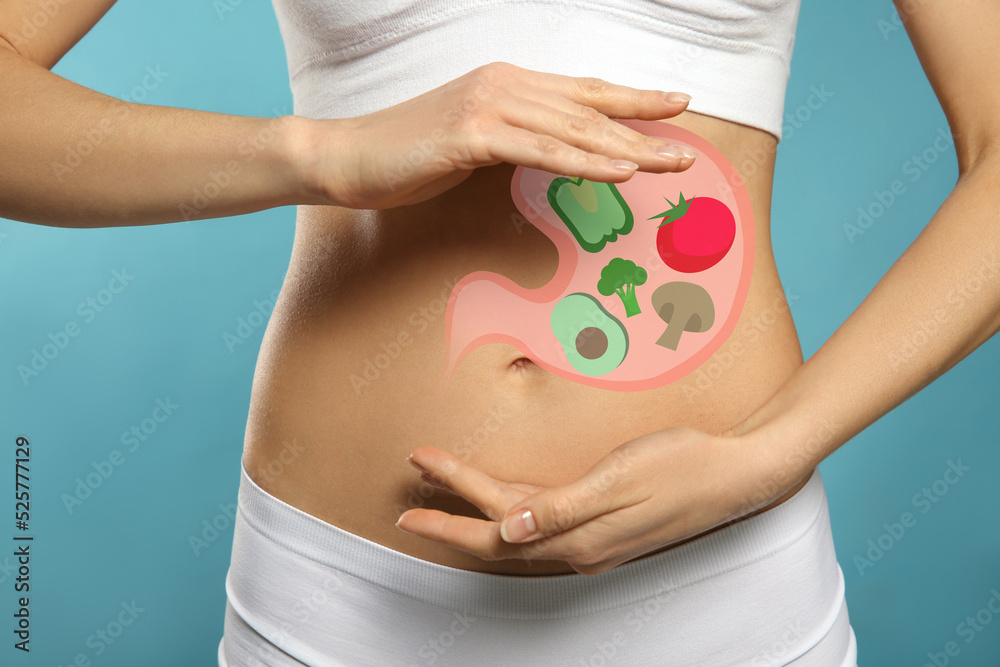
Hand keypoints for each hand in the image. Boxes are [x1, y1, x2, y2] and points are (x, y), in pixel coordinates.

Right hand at [305, 61, 696, 208]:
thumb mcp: (472, 141)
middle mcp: (505, 84)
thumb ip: (514, 139)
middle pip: (588, 106)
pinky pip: (540, 150)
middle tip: (688, 147)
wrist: (348, 157)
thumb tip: (553, 155)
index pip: (582, 91)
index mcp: (507, 83)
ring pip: (573, 127)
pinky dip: (583, 162)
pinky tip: (619, 172)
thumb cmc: (409, 154)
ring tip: (669, 163)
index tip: (675, 105)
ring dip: (626, 147)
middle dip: (643, 127)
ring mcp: (488, 105)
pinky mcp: (472, 134)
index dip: (632, 98)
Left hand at [397, 426, 810, 574]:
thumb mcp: (620, 479)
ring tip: (441, 487)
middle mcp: (579, 546)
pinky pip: (542, 520)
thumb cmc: (684, 464)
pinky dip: (512, 507)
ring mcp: (591, 538)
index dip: (451, 514)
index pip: (496, 530)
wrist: (737, 473)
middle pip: (499, 532)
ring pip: (518, 527)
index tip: (411, 500)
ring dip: (477, 508)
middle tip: (410, 491)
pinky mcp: (603, 524)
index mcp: (579, 538)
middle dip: (452, 511)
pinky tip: (500, 496)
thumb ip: (561, 508)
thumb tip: (508, 530)